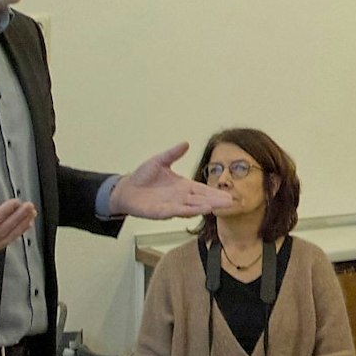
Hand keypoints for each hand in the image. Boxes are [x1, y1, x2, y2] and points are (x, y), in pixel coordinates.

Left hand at [109, 144, 233, 219]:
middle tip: (230, 202)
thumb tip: (186, 143)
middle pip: (201, 199)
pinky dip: (189, 211)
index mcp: (183, 185)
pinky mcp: (162, 212)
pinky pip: (177, 211)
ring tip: (219, 206)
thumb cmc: (143, 176)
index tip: (228, 195)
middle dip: (216, 201)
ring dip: (205, 207)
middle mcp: (180, 197)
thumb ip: (173, 154)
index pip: (202, 189)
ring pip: (192, 207)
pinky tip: (200, 210)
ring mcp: (172, 205)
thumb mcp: (159, 161)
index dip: (214, 192)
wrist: (126, 189)